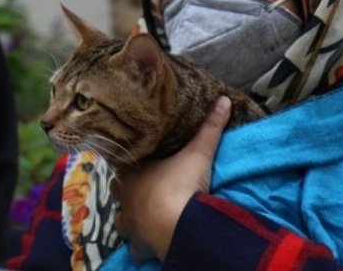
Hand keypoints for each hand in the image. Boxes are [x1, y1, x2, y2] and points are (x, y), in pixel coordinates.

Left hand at [111, 96, 231, 259]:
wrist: (177, 224)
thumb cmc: (180, 184)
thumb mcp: (198, 153)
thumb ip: (209, 127)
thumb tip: (223, 99)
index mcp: (131, 171)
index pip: (122, 162)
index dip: (127, 161)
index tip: (135, 160)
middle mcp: (124, 196)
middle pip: (119, 189)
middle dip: (127, 188)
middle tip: (142, 186)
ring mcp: (129, 220)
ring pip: (121, 217)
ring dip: (129, 216)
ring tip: (142, 214)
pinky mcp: (138, 241)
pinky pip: (134, 244)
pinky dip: (138, 242)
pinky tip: (145, 242)